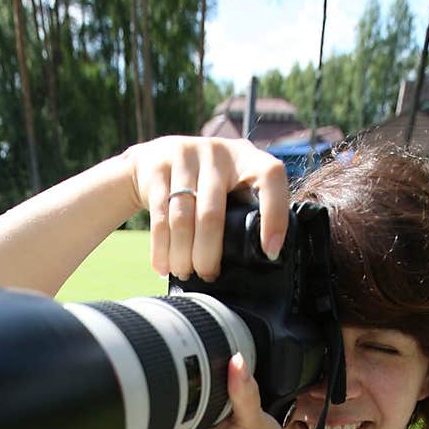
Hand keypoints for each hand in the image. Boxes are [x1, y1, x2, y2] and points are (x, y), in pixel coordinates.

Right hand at [122, 136, 290, 280]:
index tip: (270, 251)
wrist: (154, 159)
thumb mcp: (229, 185)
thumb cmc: (203, 184)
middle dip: (208, 254)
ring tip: (184, 273)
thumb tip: (258, 259)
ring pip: (182, 219)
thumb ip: (242, 209)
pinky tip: (163, 266)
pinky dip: (161, 248)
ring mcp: (185, 155)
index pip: (270, 177)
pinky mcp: (157, 167)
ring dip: (182, 255)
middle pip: (212, 214)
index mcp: (246, 157)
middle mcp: (217, 152)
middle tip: (207, 275)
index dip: (274, 215)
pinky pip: (159, 217)